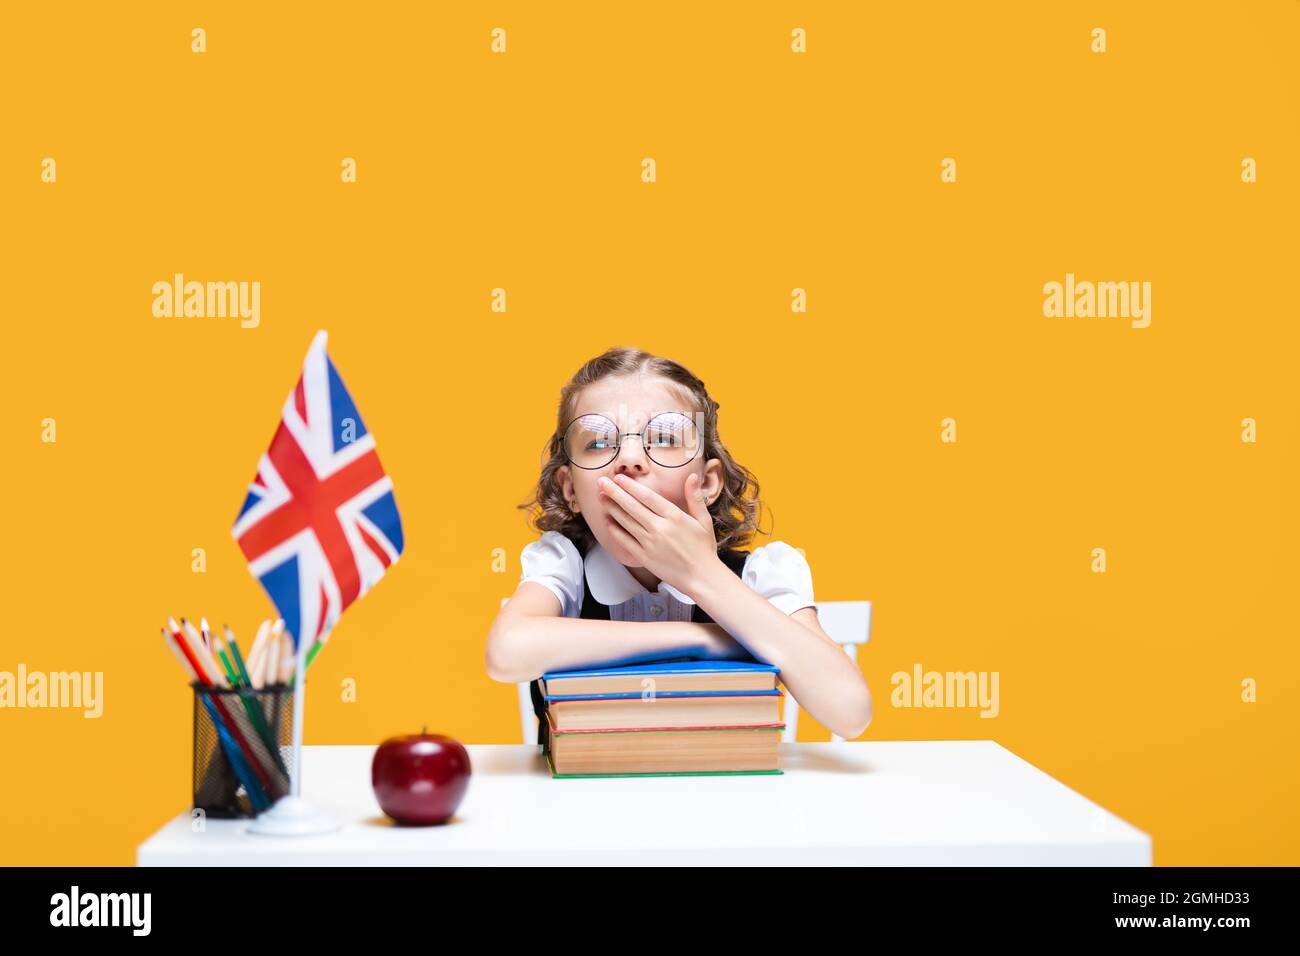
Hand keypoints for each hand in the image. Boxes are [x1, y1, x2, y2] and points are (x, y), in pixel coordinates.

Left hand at [596, 472, 719, 594]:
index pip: (647, 496)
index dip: (631, 486)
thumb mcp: (704, 520)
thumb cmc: (704, 548)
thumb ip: (695, 497)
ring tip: (601, 497)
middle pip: (632, 506)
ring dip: (612, 508)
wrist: (701, 577)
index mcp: (674, 516)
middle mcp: (660, 528)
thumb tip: (693, 476)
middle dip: (615, 492)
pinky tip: (607, 521)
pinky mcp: (644, 557)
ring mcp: (650, 543)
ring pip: (626, 521)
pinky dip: (615, 530)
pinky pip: (625, 541)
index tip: (619, 478)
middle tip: (601, 482)